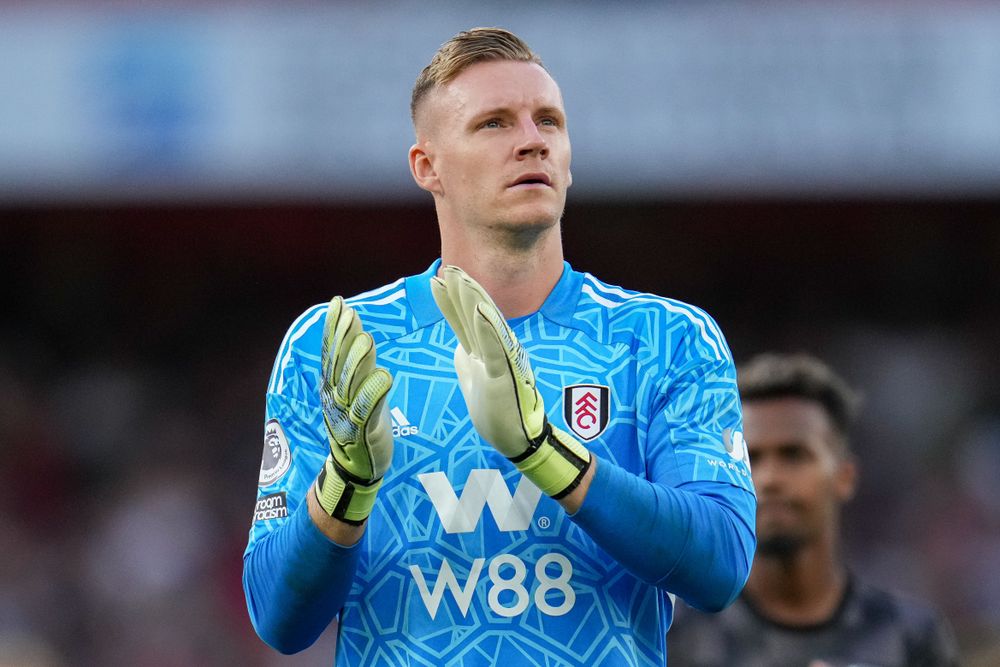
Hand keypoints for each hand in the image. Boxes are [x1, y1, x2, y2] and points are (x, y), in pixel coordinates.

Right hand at [313, 296, 393, 523]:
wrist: (356, 466)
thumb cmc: (358, 422)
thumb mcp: (355, 390)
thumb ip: (356, 363)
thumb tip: (357, 329)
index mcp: (332, 386)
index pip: (331, 352)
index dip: (334, 328)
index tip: (338, 304)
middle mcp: (335, 398)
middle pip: (338, 364)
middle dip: (344, 338)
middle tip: (350, 313)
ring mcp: (347, 415)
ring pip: (350, 385)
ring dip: (357, 362)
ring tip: (366, 340)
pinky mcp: (363, 432)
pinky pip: (366, 411)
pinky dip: (373, 394)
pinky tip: (383, 376)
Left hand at [431, 266, 590, 497]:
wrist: (516, 441)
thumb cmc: (498, 414)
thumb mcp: (473, 382)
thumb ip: (467, 362)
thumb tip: (458, 345)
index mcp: (483, 353)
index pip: (464, 321)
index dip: (450, 301)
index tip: (437, 279)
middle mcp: (494, 351)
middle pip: (474, 314)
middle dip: (460, 290)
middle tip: (448, 267)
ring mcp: (501, 360)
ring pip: (485, 323)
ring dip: (473, 299)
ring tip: (460, 277)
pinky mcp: (505, 374)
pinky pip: (495, 347)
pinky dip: (488, 327)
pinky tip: (480, 309)